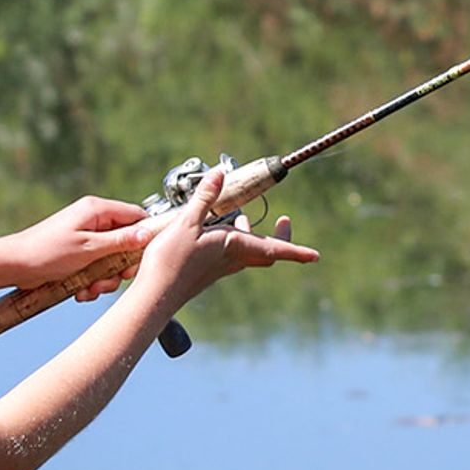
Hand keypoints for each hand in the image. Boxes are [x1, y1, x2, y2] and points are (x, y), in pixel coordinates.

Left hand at [8, 194, 151, 301]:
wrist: (13, 266)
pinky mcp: (78, 253)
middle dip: (120, 266)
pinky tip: (81, 291)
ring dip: (105, 278)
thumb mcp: (88, 248)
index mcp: (96, 210)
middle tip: (111, 279)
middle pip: (125, 241)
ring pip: (111, 258)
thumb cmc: (45, 252)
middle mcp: (93, 220)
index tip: (141, 259)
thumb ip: (120, 241)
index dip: (144, 237)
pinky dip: (92, 281)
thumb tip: (147, 234)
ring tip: (90, 288)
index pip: (136, 216)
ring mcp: (85, 237)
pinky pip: (96, 267)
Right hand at [138, 167, 319, 305]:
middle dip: (278, 237)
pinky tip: (210, 229)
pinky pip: (230, 255)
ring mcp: (220, 268)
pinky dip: (230, 239)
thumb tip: (220, 173)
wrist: (154, 296)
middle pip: (266, 251)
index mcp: (234, 247)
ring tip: (238, 215)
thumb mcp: (186, 223)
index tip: (315, 255)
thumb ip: (204, 198)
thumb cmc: (171, 262)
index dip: (296, 250)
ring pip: (247, 252)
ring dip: (249, 234)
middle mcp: (232, 260)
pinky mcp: (207, 271)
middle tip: (283, 220)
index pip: (274, 248)